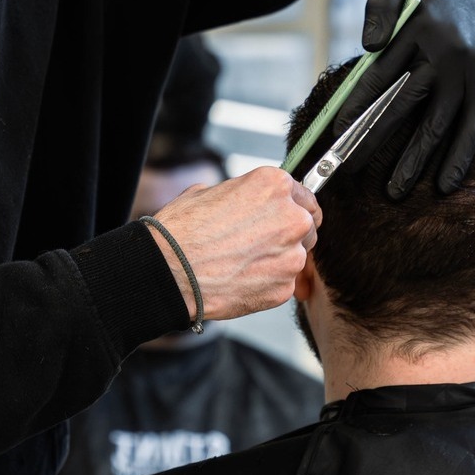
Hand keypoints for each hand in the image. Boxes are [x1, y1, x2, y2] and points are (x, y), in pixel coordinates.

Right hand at [148, 167, 319, 322]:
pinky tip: (240, 279)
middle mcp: (291, 218)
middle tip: (257, 243)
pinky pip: (283, 283)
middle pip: (306, 227)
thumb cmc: (181, 231)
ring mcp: (291, 256)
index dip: (291, 208)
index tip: (283, 218)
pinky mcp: (284, 287)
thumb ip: (243, 195)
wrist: (168, 272)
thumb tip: (248, 202)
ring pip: (295, 257)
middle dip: (287, 235)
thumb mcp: (209, 192)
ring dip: (276, 260)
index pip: (304, 196)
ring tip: (241, 263)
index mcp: (274, 186)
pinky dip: (267, 283)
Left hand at [341, 0, 474, 197]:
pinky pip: (474, 125)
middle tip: (350, 170)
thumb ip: (380, 4)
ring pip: (440, 122)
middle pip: (405, 104)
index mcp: (421, 27)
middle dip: (375, 140)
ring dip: (417, 160)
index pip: (381, 74)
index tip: (337, 133)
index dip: (358, 106)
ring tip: (394, 191)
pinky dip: (461, 156)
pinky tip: (446, 183)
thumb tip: (369, 45)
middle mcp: (448, 52)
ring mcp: (471, 70)